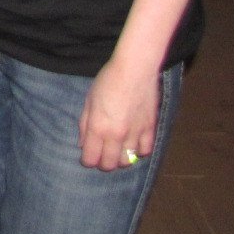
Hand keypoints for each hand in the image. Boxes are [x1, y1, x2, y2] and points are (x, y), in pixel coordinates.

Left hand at [77, 56, 159, 170]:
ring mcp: (135, 133)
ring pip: (127, 161)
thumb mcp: (88, 100)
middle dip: (103, 164)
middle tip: (101, 156)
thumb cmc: (107, 81)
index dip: (87, 161)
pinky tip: (133, 145)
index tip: (87, 157)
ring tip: (117, 152)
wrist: (134, 69)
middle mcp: (116, 134)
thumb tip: (83, 144)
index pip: (90, 158)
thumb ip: (84, 124)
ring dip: (120, 160)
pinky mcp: (150, 129)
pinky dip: (139, 152)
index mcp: (98, 127)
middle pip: (109, 165)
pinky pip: (146, 151)